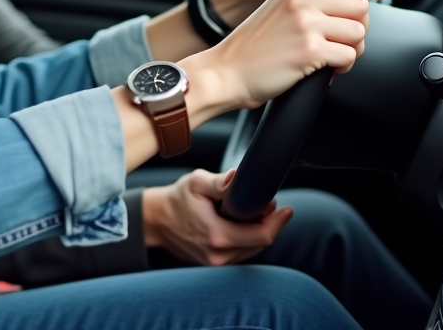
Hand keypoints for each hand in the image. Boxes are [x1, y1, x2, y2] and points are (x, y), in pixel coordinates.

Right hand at [141, 169, 292, 264]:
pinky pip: (240, 252)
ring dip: (256, 231)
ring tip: (250, 212)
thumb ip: (220, 182)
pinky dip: (245, 238)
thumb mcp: (196, 182)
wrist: (156, 220)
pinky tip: (239, 224)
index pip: (262, 236)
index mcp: (217, 235)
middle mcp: (218, 255)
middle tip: (265, 204)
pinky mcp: (214, 264)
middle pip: (260, 243)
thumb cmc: (176, 200)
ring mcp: (216, 263)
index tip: (285, 209)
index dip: (277, 222)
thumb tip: (237, 178)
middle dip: (267, 223)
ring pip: (251, 249)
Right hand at [187, 0, 388, 113]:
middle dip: (357, 27)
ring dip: (351, 49)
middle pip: (361, 5)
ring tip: (330, 56)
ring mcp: (306, 23)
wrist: (225, 71)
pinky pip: (349, 56)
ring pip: (360, 32)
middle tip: (339, 40)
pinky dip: (342, 68)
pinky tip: (324, 69)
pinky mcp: (310, 50)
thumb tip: (354, 5)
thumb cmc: (252, 46)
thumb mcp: (279, 7)